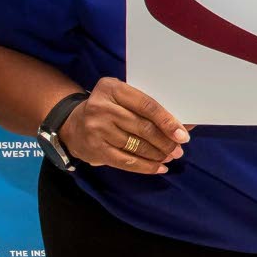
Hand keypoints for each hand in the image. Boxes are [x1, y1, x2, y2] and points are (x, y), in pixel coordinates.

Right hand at [61, 77, 189, 174]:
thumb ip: (149, 108)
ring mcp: (96, 129)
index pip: (147, 105)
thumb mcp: (124, 99)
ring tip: (170, 156)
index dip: (167, 121)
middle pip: (143, 127)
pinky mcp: (94, 149)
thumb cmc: (109, 109)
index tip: (183, 134)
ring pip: (136, 145)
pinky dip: (145, 166)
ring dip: (157, 154)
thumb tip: (184, 125)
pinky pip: (125, 161)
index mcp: (112, 89)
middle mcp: (101, 107)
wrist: (72, 124)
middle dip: (165, 141)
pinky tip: (158, 168)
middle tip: (179, 149)